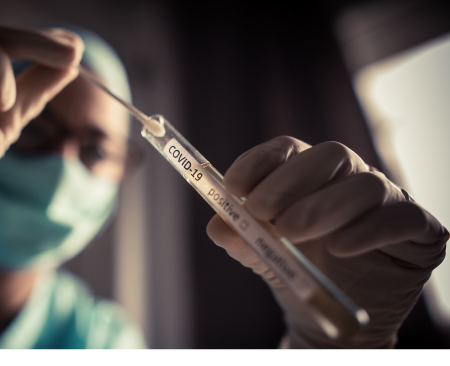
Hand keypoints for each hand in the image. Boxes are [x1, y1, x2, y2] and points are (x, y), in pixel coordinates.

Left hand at [206, 136, 447, 347]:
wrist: (336, 311)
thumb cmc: (300, 270)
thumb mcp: (263, 256)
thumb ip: (241, 239)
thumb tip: (217, 225)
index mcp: (309, 175)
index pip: (287, 150)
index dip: (259, 163)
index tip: (233, 187)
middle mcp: (349, 178)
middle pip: (329, 155)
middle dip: (289, 181)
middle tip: (259, 210)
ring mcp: (386, 201)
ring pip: (364, 185)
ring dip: (323, 206)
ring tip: (289, 232)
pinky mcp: (417, 229)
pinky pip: (401, 217)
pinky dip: (369, 230)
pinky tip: (339, 247)